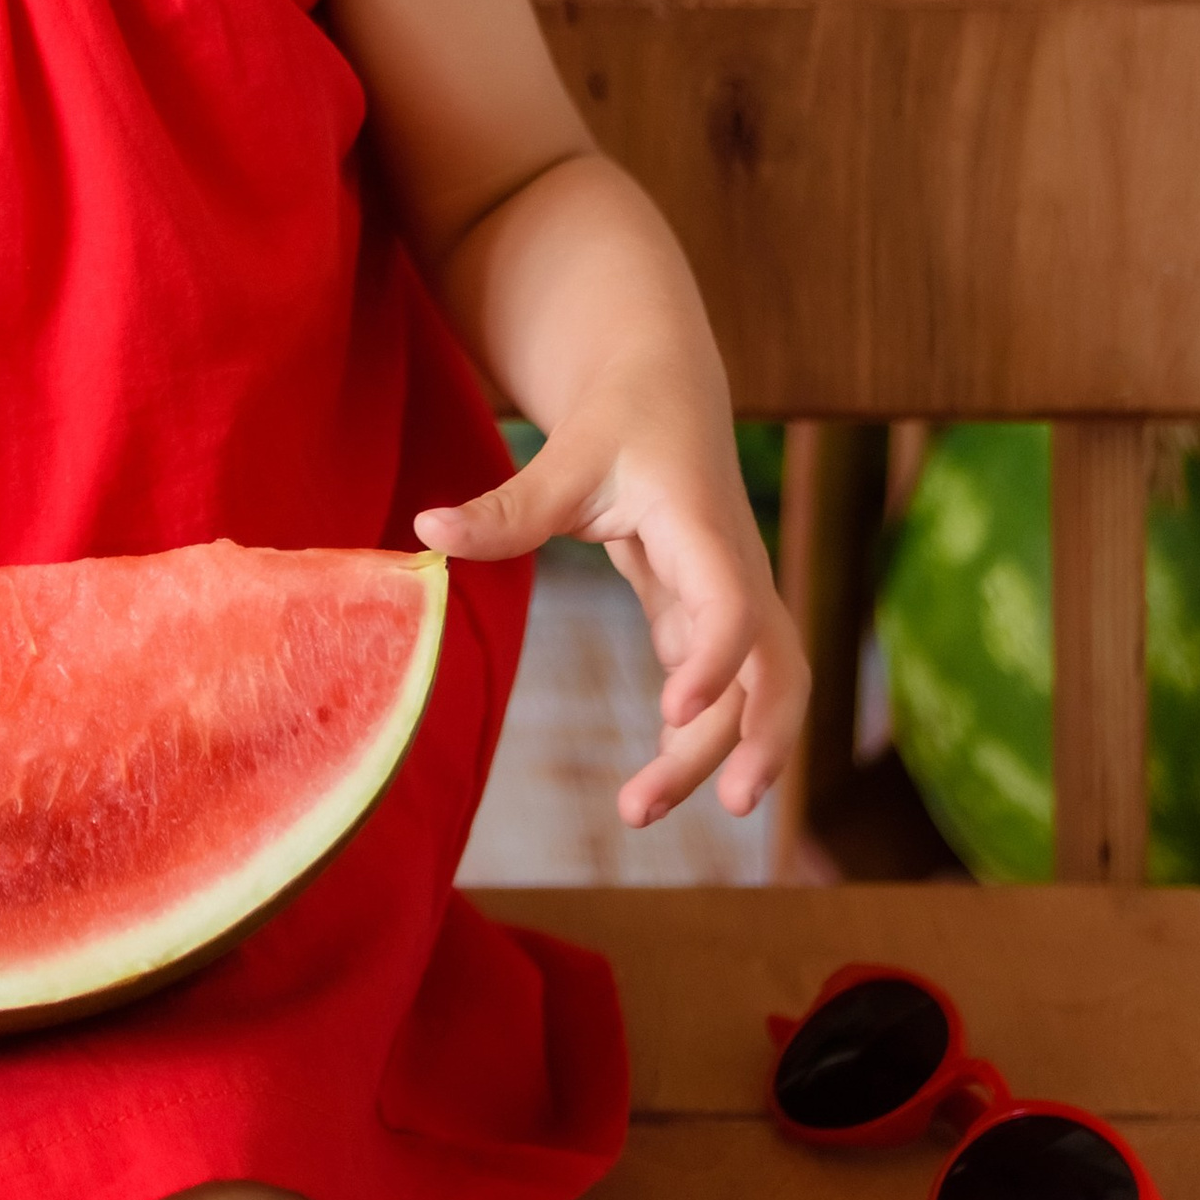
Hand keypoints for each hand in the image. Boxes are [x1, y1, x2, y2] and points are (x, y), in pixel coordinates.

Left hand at [414, 368, 806, 827]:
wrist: (665, 389)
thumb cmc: (621, 420)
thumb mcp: (566, 457)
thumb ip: (506, 507)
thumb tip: (425, 531)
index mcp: (705, 527)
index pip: (735, 604)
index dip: (716, 661)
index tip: (672, 713)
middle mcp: (738, 569)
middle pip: (774, 667)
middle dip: (761, 738)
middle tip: (725, 807)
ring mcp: (732, 597)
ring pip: (755, 689)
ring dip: (720, 753)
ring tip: (642, 811)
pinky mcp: (708, 614)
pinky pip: (722, 687)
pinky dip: (697, 735)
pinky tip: (654, 781)